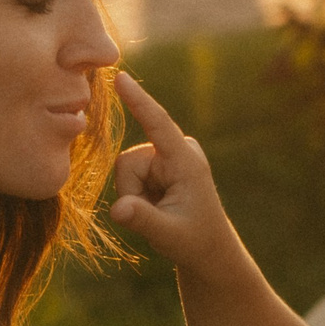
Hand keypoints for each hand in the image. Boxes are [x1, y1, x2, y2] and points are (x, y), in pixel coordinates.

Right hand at [107, 71, 239, 279]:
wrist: (207, 248)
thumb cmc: (193, 241)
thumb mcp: (167, 235)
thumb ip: (142, 220)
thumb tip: (117, 208)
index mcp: (186, 162)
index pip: (157, 125)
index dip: (138, 100)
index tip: (121, 77)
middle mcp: (177, 151)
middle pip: (127, 162)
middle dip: (131, 192)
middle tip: (157, 215)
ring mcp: (167, 155)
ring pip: (124, 170)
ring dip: (134, 195)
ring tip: (159, 211)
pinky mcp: (158, 162)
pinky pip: (128, 175)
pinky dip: (135, 195)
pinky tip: (157, 205)